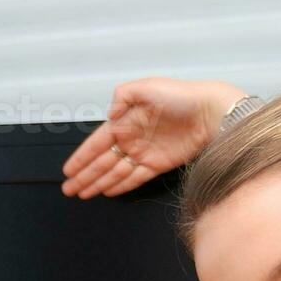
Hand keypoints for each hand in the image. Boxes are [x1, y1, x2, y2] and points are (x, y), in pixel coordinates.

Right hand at [61, 78, 248, 198]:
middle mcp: (132, 138)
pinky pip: (135, 178)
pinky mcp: (159, 164)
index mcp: (125, 120)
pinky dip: (120, 185)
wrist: (212, 112)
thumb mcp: (147, 86)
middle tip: (69, 189)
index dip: (82, 157)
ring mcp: (145, 153)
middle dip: (85, 175)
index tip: (68, 170)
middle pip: (103, 161)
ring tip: (83, 193)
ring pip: (115, 172)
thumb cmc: (182, 95)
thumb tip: (109, 113)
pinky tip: (107, 191)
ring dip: (98, 183)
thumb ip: (123, 96)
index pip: (97, 143)